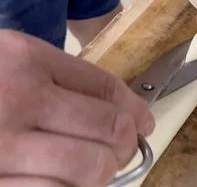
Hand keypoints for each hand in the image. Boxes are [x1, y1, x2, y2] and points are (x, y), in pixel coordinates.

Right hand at [0, 30, 153, 186]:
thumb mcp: (11, 59)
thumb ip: (59, 76)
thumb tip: (120, 110)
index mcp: (29, 59)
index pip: (106, 87)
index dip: (136, 109)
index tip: (145, 123)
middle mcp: (21, 98)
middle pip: (110, 126)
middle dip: (127, 142)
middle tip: (122, 150)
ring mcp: (4, 143)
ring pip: (91, 165)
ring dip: (102, 170)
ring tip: (94, 167)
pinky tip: (64, 179)